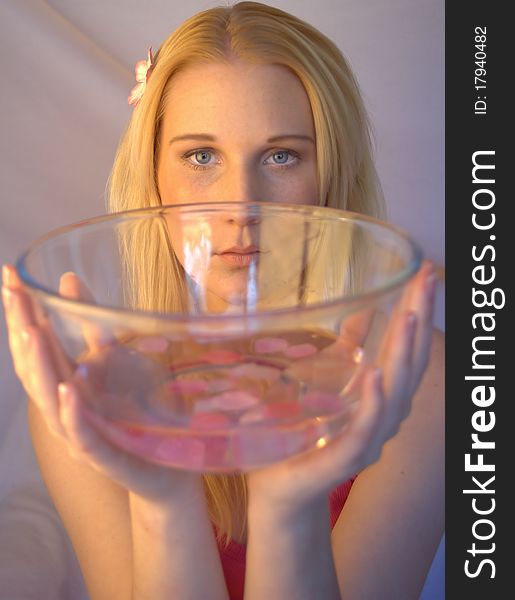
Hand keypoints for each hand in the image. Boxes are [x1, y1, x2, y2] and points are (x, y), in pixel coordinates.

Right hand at [2, 264, 197, 503]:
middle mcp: (65, 408)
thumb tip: (67, 278)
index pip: (35, 346)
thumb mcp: (116, 361)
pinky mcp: (105, 455)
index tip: (10, 274)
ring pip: (50, 400)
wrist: (167, 467)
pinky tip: (68, 386)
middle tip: (13, 291)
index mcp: (66, 384)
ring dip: (41, 365)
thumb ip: (93, 326)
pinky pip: (83, 435)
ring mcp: (81, 434)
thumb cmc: (136, 414)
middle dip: (22, 329)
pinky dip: (73, 412)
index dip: (21, 312)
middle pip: (34, 369)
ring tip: (31, 330)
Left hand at [247, 261, 436, 510]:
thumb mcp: (325, 379)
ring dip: (403, 354)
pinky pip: (365, 430)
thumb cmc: (304, 431)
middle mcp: (384, 416)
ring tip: (409, 316)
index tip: (425, 274)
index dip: (418, 311)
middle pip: (409, 364)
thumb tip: (362, 310)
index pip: (406, 348)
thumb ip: (346, 348)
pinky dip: (374, 403)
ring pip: (396, 394)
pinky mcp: (344, 459)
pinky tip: (376, 374)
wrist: (279, 486)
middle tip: (427, 279)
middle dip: (420, 320)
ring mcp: (368, 439)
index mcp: (380, 396)